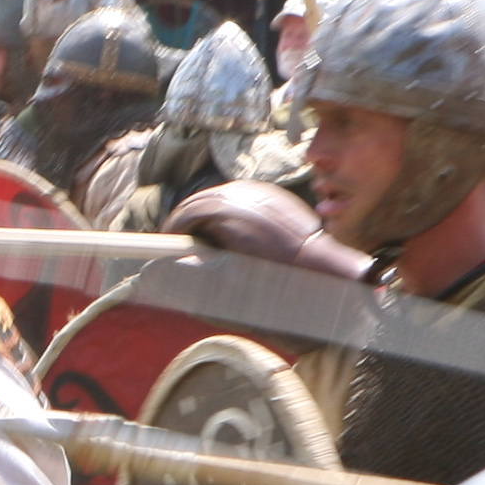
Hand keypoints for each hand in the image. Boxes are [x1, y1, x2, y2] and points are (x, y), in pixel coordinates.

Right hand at [166, 176, 360, 279]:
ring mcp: (263, 192)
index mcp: (227, 213)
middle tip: (187, 247)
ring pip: (223, 198)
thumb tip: (155, 270)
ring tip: (215, 243)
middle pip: (202, 202)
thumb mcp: (223, 292)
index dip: (173, 232)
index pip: (185, 215)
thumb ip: (185, 279)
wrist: (329, 279)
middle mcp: (244, 195)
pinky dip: (235, 215)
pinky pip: (245, 200)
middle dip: (192, 224)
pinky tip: (241, 238)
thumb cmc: (277, 290)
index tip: (168, 247)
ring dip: (213, 218)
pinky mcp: (278, 196)